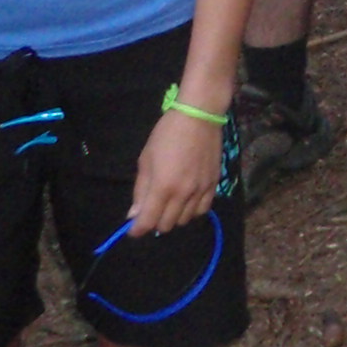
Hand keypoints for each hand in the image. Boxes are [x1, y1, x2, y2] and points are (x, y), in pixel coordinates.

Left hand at [128, 109, 222, 237]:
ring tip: (169, 205)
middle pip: (166, 225)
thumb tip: (134, 214)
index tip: (133, 230)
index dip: (137, 230)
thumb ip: (140, 190)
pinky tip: (187, 202)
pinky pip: (203, 209)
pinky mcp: (214, 184)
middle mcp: (183, 194)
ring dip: (173, 217)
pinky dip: (192, 211)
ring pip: (185, 220)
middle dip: (154, 223)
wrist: (199, 117)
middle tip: (151, 212)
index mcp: (162, 187)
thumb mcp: (145, 160)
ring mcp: (200, 190)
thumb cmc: (166, 134)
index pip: (148, 221)